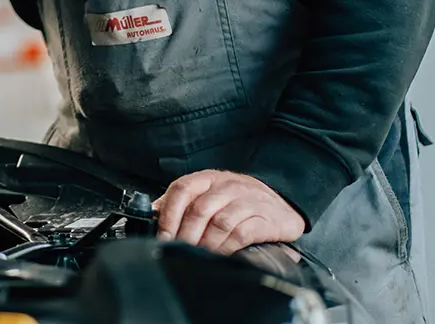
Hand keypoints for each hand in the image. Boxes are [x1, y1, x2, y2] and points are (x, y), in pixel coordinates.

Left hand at [152, 170, 303, 255]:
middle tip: (181, 252)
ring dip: (207, 244)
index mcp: (208, 178)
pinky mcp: (266, 218)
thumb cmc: (238, 201)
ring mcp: (248, 200)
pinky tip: (223, 255)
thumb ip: (183, 202)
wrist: (281, 203)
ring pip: (220, 222)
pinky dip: (229, 247)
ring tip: (200, 256)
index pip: (182, 189)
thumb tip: (153, 213)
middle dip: (186, 235)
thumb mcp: (210, 194)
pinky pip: (243, 233)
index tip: (163, 236)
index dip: (169, 214)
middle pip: (199, 209)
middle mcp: (227, 185)